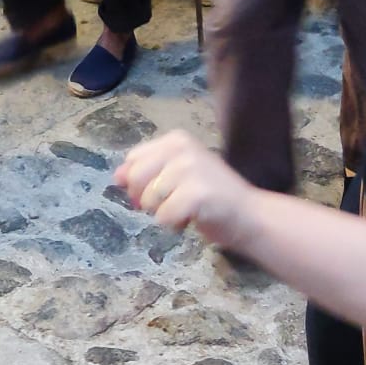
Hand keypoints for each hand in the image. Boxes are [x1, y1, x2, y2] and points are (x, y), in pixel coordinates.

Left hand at [113, 130, 257, 250]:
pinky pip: (164, 216)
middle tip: (172, 203)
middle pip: (136, 179)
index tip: (160, 192)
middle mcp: (182, 148)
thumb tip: (117, 176)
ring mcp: (190, 168)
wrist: (249, 216)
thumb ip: (146, 173)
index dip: (139, 183)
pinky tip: (193, 218)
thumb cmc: (210, 198)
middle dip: (148, 200)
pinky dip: (174, 224)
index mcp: (175, 140)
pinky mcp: (197, 193)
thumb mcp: (174, 177)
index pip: (133, 160)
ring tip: (188, 210)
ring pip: (149, 200)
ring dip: (164, 213)